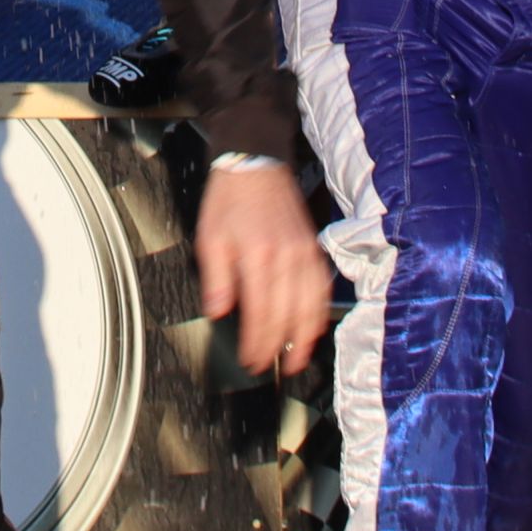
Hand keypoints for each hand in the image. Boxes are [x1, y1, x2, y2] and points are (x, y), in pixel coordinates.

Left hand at [194, 157, 333, 380]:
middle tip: (267, 367)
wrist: (256, 163)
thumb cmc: (229, 198)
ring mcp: (305, 253)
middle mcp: (287, 256)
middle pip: (287, 316)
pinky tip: (312, 328)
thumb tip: (220, 312)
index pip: (261, 312)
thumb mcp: (209, 237)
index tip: (249, 360)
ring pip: (311, 306)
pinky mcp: (314, 250)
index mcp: (258, 255)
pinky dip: (319, 313)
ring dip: (304, 338)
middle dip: (277, 348)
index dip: (257, 343)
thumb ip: (216, 278)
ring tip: (295, 360)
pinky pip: (322, 289)